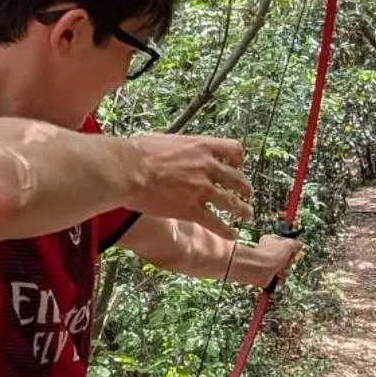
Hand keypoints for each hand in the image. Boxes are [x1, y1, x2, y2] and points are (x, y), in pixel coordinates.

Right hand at [126, 133, 252, 239]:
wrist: (128, 170)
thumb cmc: (139, 153)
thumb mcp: (167, 141)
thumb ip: (181, 148)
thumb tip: (179, 151)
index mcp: (202, 147)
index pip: (234, 150)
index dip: (239, 159)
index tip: (237, 165)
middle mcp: (208, 168)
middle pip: (237, 178)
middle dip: (244, 188)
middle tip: (247, 193)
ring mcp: (202, 190)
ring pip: (232, 202)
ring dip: (242, 210)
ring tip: (247, 214)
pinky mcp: (192, 210)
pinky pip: (216, 222)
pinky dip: (226, 230)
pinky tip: (231, 235)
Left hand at [242, 234, 301, 288]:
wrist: (260, 270)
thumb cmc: (271, 255)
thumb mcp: (288, 244)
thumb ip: (295, 243)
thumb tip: (298, 245)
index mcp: (271, 241)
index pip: (285, 243)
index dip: (291, 248)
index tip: (293, 251)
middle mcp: (268, 252)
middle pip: (286, 257)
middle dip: (288, 262)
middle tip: (285, 262)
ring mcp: (267, 264)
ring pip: (283, 268)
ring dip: (285, 271)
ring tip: (280, 270)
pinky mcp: (267, 275)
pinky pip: (279, 277)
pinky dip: (280, 278)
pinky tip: (277, 276)